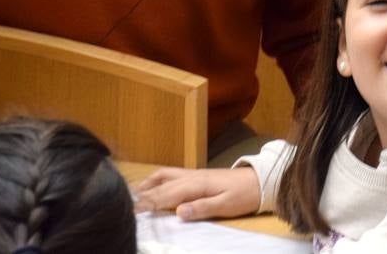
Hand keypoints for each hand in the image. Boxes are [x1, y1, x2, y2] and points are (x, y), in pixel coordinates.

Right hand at [134, 166, 260, 220]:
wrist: (259, 180)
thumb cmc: (244, 195)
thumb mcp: (226, 205)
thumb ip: (202, 208)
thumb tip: (178, 212)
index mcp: (197, 184)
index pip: (167, 194)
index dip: (149, 202)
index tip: (132, 209)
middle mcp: (192, 176)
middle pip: (163, 185)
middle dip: (145, 194)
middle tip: (127, 203)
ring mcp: (195, 174)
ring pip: (167, 175)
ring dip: (150, 182)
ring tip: (136, 192)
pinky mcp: (199, 176)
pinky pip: (174, 174)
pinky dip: (160, 178)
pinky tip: (157, 183)